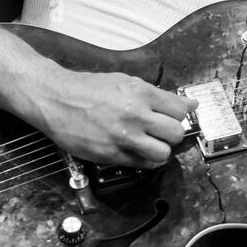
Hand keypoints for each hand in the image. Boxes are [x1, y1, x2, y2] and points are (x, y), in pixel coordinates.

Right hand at [29, 66, 198, 167]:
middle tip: (161, 131)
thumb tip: (191, 103)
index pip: (180, 110)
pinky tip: (137, 151)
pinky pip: (142, 164)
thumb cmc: (88, 89)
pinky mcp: (111, 154)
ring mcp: (123, 136)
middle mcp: (135, 115)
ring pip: (163, 153)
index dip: (178, 115)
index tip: (172, 117)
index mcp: (141, 93)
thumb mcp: (126, 82)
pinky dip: (145, 160)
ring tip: (150, 143)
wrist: (55, 99)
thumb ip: (159, 95)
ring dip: (160, 150)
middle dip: (171, 133)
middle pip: (175, 133)